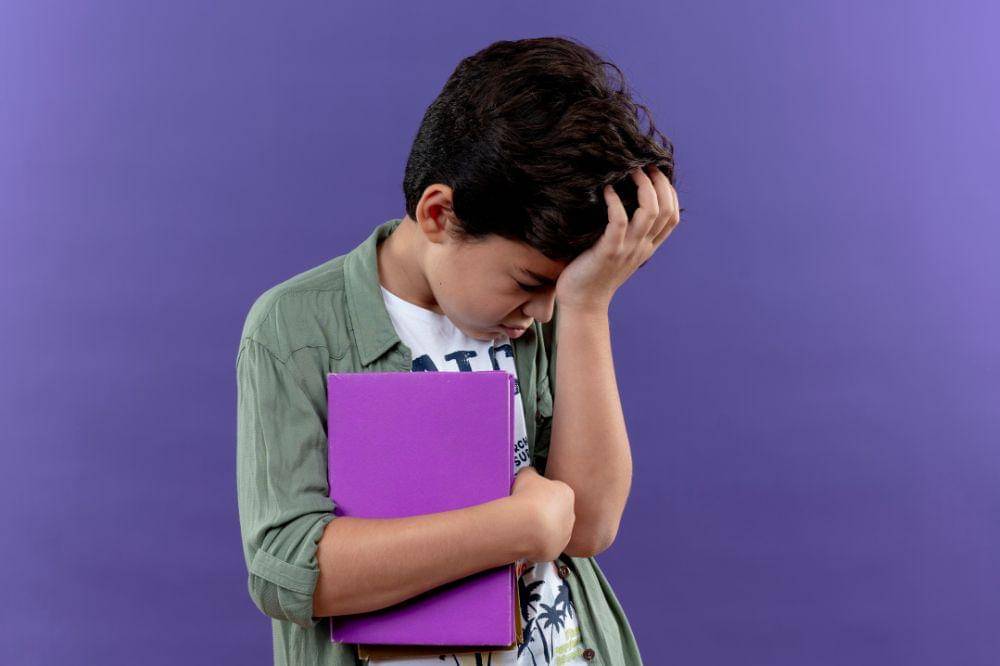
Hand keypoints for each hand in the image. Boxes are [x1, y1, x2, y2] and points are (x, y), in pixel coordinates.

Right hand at [509, 466, 575, 562]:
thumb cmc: (528, 499)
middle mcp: (570, 514)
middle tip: (528, 512)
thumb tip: (528, 472)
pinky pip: (546, 546)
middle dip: (544, 512)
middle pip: (557, 512)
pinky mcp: (556, 550)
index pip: (556, 492)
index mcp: (566, 493)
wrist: (527, 526)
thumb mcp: (526, 475)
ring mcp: (565, 534)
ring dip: (541, 529)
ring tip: (525, 526)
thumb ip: (530, 473)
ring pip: (553, 531)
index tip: (532, 496)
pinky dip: (537, 543)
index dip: (542, 494)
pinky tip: (526, 538)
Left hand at [554, 166, 681, 312]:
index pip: (672, 217)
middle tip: (644, 164)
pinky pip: (618, 221)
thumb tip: (622, 203)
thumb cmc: (594, 274)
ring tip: (629, 170)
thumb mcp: (619, 253)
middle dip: (659, 182)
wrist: (582, 304)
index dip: (670, 192)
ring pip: (649, 212)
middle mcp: (641, 247)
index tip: (657, 174)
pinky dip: (614, 201)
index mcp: (647, 248)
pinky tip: (605, 189)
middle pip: (666, 210)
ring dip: (642, 186)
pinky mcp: (608, 251)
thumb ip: (627, 233)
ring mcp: (627, 249)